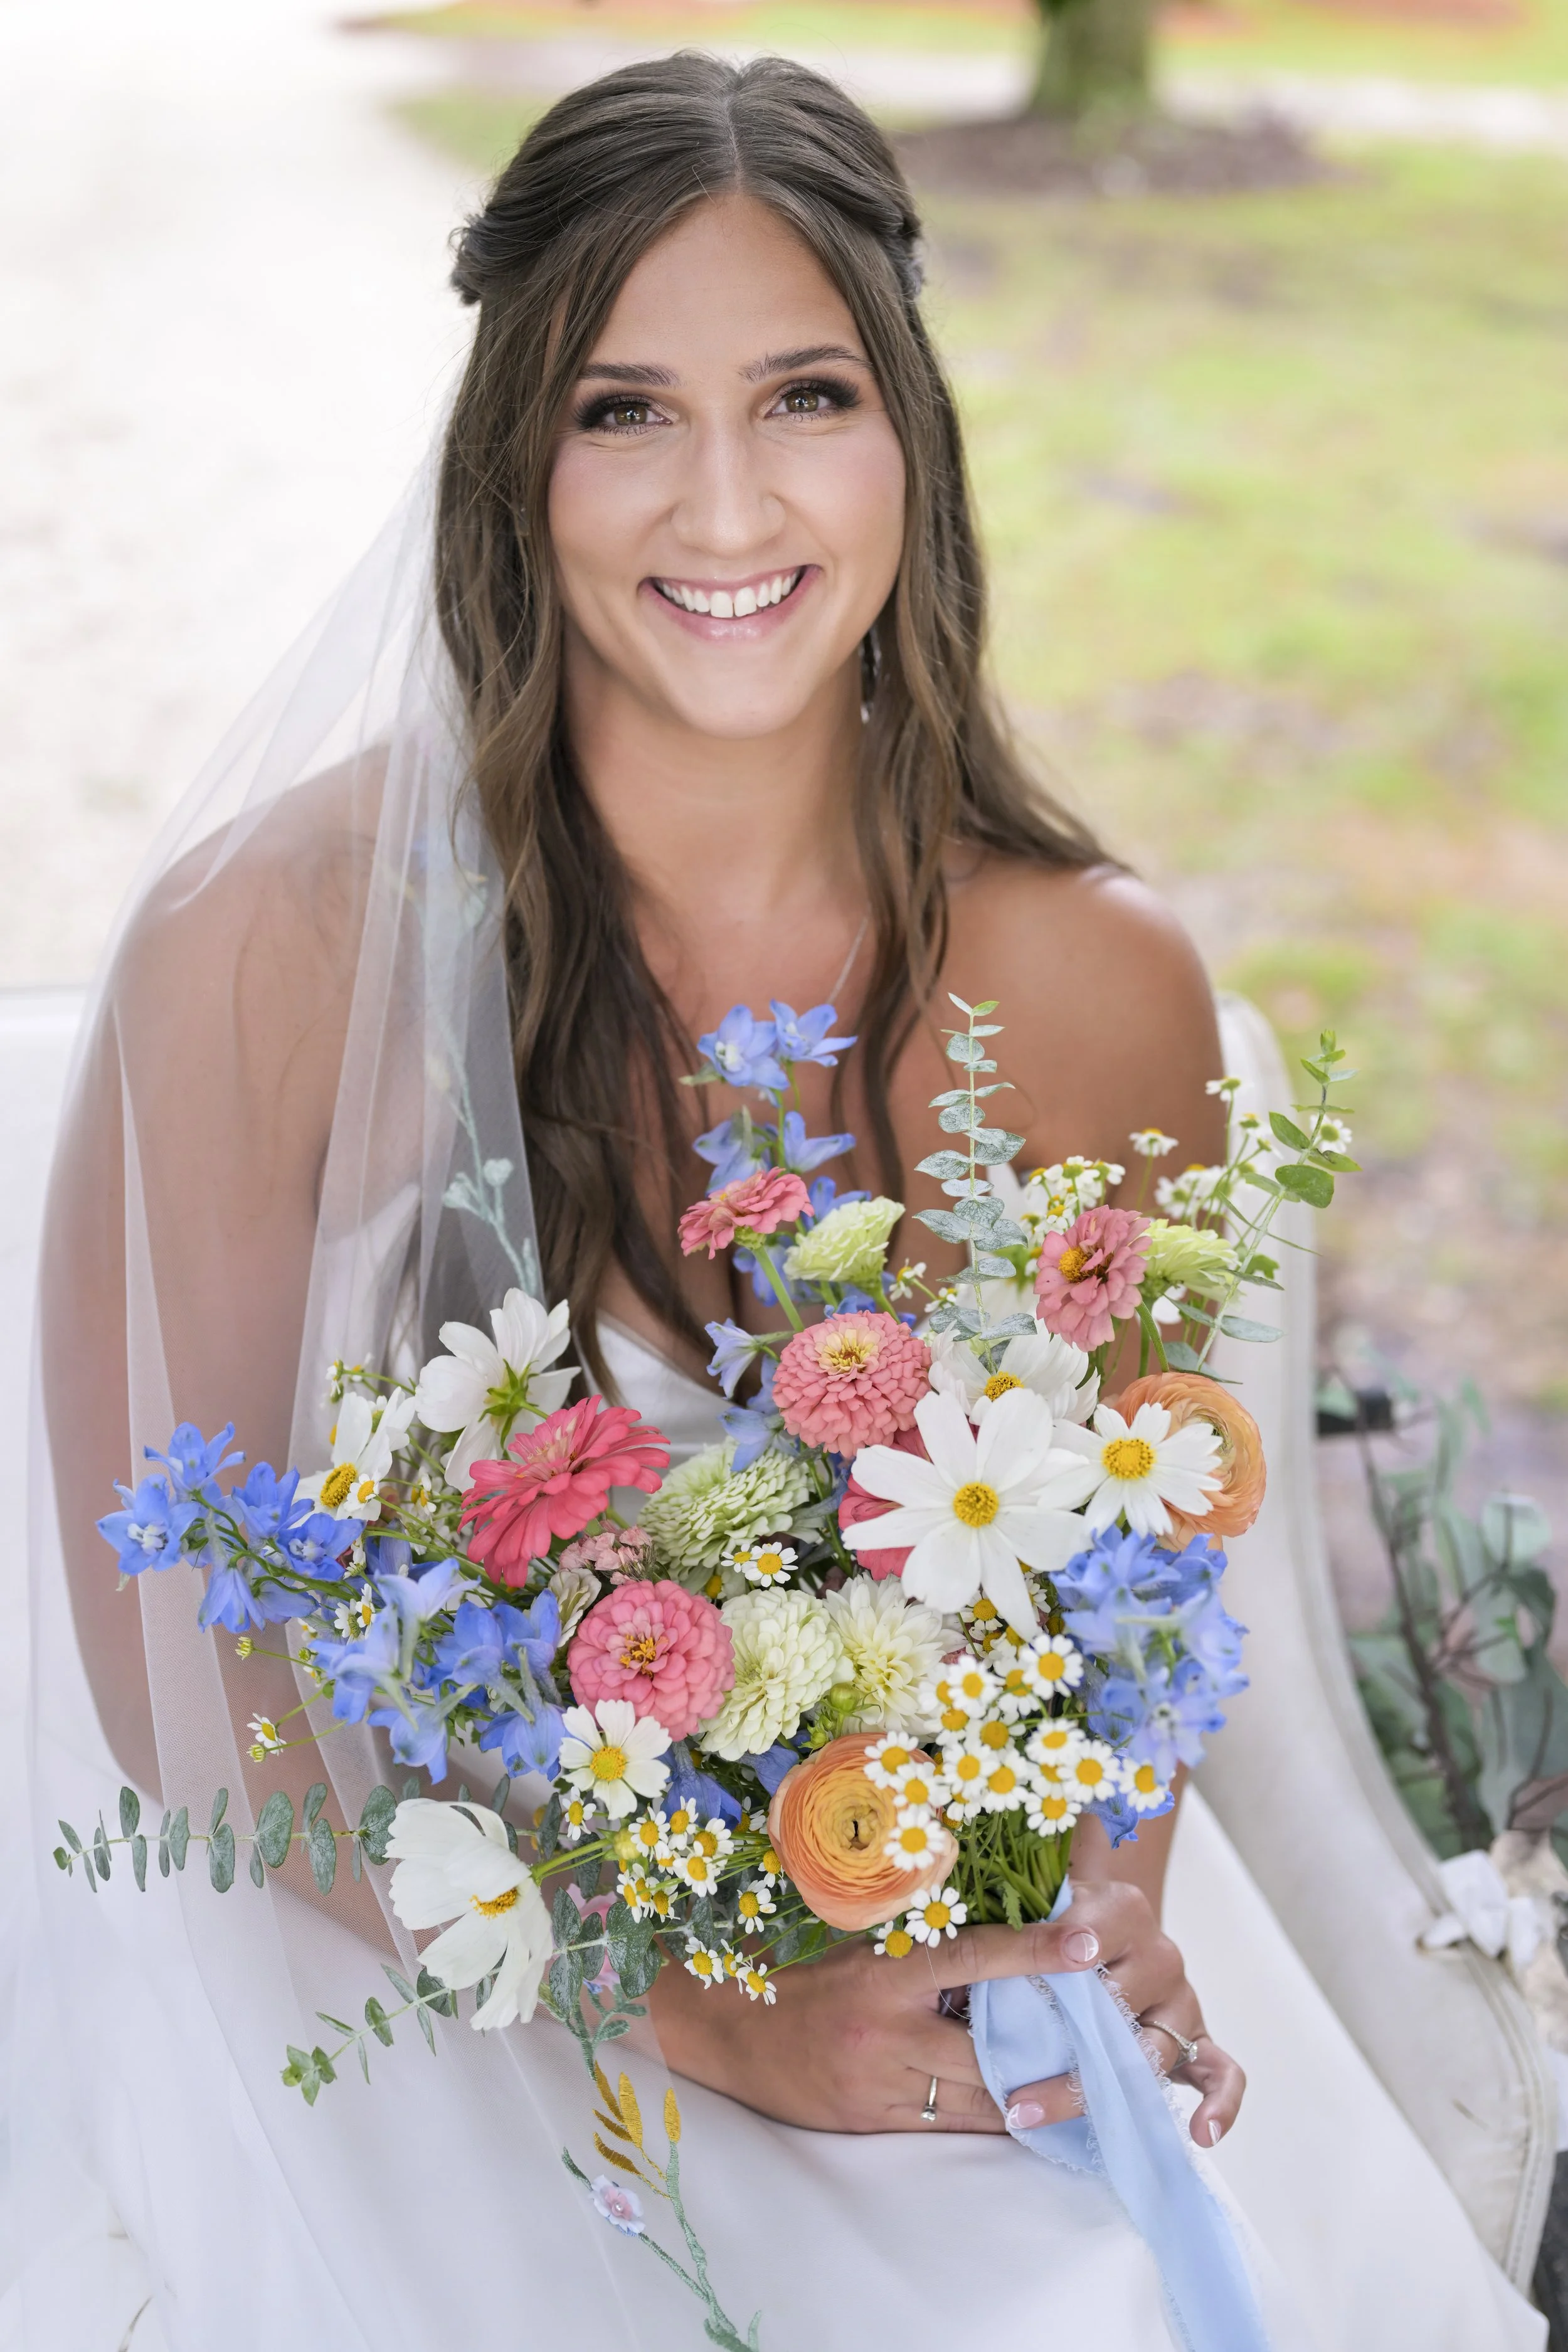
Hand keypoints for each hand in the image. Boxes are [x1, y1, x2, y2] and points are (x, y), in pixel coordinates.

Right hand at [647, 1878, 1243, 2144]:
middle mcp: (885, 2031)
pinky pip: (945, 2124)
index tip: (1087, 1942)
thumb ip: (920, 1935)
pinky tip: (1022, 2112)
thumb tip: (990, 1912)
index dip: (1032, 1951)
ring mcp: (879, 2083)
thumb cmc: (800, 1973)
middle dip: (1049, 2050)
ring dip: (1029, 2094)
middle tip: (1109, 2044)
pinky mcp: (872, 2122)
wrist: (727, 2032)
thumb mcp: (857, 1941)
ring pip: (975, 2099)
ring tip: (1084, 2088)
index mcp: (883, 1972)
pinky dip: (986, 2118)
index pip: (970, 1957)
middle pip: (987, 2049)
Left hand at [996, 1880, 1246, 2151]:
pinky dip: (1220, 2104)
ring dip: (1095, 2090)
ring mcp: (1181, 2001)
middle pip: (1122, 2002)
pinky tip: (1203, 2134)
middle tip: (1012, 2088)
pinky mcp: (1197, 2041)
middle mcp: (1160, 1953)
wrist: (1100, 1930)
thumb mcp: (1037, 1903)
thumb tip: (974, 1917)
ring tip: (1033, 2114)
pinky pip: (1223, 2073)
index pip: (1099, 1929)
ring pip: (1153, 2049)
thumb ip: (1018, 1910)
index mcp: (1121, 1910)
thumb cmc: (1057, 1922)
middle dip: (1069, 2045)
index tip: (1051, 1964)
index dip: (1073, 1945)